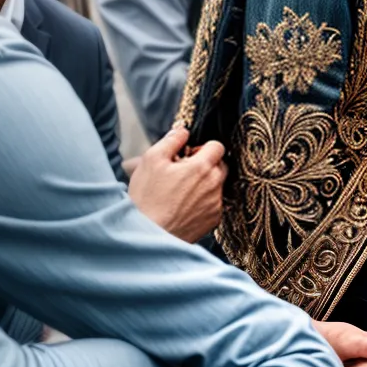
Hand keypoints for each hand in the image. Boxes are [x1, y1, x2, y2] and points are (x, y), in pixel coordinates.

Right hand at [128, 127, 225, 242]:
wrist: (145, 235)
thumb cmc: (147, 198)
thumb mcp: (152, 159)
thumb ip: (172, 140)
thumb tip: (183, 131)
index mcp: (202, 167)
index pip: (217, 146)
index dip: (202, 148)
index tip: (188, 156)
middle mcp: (214, 185)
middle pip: (221, 165)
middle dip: (206, 165)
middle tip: (184, 173)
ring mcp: (215, 204)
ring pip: (217, 185)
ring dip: (205, 184)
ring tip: (181, 192)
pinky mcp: (213, 221)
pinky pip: (214, 204)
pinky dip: (203, 203)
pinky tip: (184, 207)